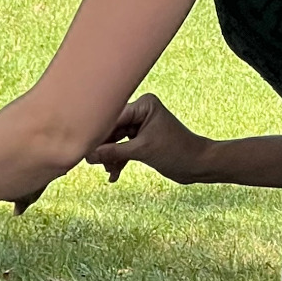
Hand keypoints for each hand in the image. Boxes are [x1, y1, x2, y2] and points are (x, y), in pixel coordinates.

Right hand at [86, 94, 210, 184]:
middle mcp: (142, 112)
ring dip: (111, 157)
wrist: (198, 165)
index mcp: (144, 105)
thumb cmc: (177, 152)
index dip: (98, 132)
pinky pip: (124, 149)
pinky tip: (114, 175)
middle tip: (91, 162)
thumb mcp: (142, 151)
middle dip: (104, 147)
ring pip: (116, 141)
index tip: (83, 144)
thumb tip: (88, 156)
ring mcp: (142, 126)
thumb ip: (113, 152)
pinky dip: (119, 161)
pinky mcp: (142, 140)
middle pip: (113, 129)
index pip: (114, 117)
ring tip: (109, 171)